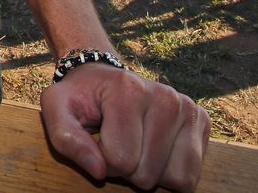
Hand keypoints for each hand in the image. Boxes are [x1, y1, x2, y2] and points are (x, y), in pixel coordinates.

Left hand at [40, 64, 208, 191]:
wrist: (104, 77)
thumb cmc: (79, 97)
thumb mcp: (56, 109)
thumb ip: (66, 139)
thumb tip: (99, 171)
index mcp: (129, 90)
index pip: (120, 161)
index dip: (103, 161)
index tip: (98, 139)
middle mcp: (165, 96)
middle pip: (147, 174)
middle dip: (127, 170)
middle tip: (118, 142)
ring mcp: (187, 108)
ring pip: (177, 179)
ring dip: (152, 174)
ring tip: (138, 147)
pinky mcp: (200, 119)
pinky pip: (191, 174)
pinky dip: (171, 172)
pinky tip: (156, 149)